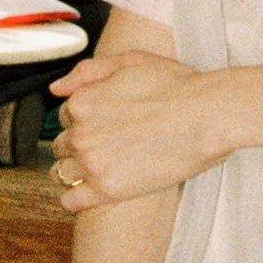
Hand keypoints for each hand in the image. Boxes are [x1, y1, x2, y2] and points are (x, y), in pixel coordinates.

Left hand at [48, 43, 223, 208]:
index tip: (103, 125)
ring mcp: (92, 163)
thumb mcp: (130, 61)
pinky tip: (89, 195)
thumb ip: (87, 72)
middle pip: (63, 145)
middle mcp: (81, 133)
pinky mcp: (107, 190)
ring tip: (101, 169)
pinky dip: (74, 199)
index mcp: (82, 101)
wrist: (207, 116)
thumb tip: (56, 88)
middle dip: (80, 145)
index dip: (84, 120)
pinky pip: (71, 201)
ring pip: (62, 173)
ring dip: (75, 172)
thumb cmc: (176, 86)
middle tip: (108, 146)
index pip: (66, 116)